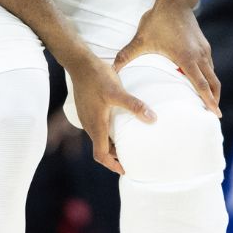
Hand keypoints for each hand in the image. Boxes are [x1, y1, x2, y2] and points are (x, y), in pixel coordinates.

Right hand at [69, 60, 155, 174]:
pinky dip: (107, 133)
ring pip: (99, 138)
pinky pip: (97, 127)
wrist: (79, 63)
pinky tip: (118, 124)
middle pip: (101, 149)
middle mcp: (89, 125)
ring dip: (111, 144)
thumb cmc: (97, 77)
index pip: (101, 155)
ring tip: (127, 143)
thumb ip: (134, 106)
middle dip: (115, 156)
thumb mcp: (117, 91)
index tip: (126, 169)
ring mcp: (87, 117)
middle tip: (131, 158)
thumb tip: (152, 119)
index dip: (113, 165)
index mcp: (96, 126)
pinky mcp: (88, 109)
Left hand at [113, 0, 221, 117]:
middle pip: (213, 83)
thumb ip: (127, 55)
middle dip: (215, 99)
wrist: (175, 0)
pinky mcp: (204, 45)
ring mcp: (204, 50)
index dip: (209, 100)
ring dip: (212, 88)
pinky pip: (209, 65)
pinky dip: (208, 77)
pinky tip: (201, 81)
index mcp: (186, 58)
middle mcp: (199, 56)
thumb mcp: (141, 39)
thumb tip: (111, 69)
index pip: (201, 84)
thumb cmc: (159, 20)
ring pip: (212, 74)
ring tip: (209, 101)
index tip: (215, 113)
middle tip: (214, 115)